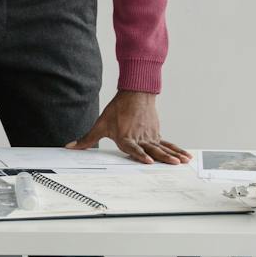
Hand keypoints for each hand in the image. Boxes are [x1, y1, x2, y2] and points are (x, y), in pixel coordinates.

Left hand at [67, 91, 189, 164]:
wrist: (134, 93)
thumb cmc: (118, 109)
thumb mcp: (101, 124)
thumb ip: (87, 139)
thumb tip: (70, 147)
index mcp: (126, 138)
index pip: (134, 148)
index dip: (140, 155)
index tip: (148, 161)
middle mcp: (140, 138)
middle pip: (153, 149)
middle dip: (164, 157)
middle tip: (173, 163)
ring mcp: (150, 136)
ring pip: (163, 147)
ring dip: (174, 155)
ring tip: (183, 161)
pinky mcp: (156, 133)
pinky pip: (167, 144)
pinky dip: (176, 149)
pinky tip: (184, 155)